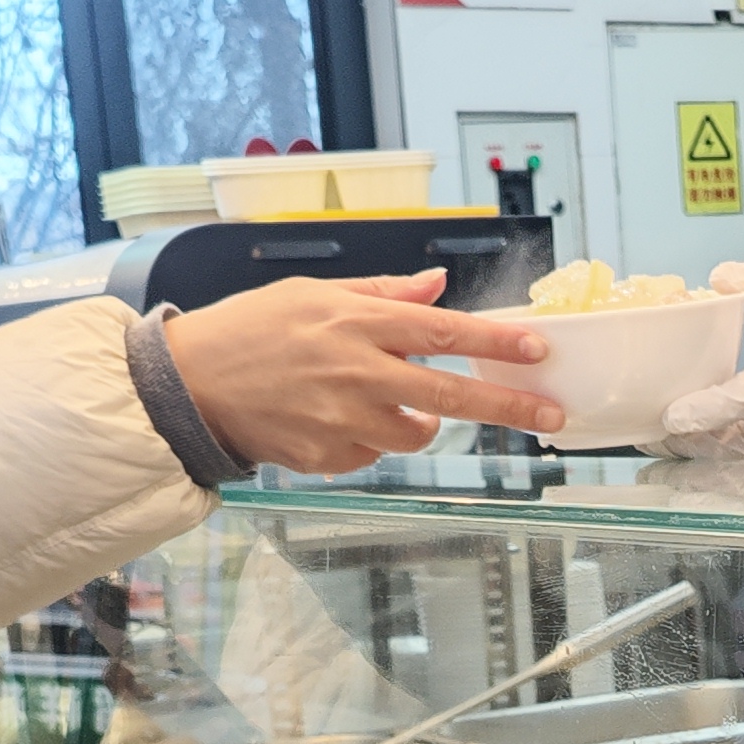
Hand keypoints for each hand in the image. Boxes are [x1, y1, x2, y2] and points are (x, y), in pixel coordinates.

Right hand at [165, 272, 563, 473]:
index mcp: (356, 323)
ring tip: (373, 396)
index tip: (537, 350)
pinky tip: (332, 416)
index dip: (496, 343)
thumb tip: (437, 286)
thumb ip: (382, 294)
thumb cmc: (250, 331)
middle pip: (452, 395)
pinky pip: (375, 453)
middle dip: (510, 406)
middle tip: (552, 415)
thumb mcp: (312, 293)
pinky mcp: (330, 457)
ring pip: (417, 432)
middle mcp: (357, 373)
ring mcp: (344, 421)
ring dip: (417, 418)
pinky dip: (369, 437)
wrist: (191, 386)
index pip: (443, 332)